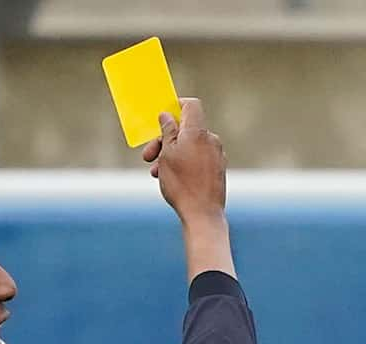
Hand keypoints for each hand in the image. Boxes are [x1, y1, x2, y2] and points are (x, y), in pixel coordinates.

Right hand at [141, 97, 226, 221]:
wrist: (202, 215)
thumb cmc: (182, 184)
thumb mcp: (167, 154)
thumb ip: (168, 131)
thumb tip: (168, 115)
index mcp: (198, 132)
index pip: (191, 105)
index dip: (176, 106)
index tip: (163, 118)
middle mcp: (211, 140)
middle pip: (186, 130)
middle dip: (164, 139)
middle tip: (148, 154)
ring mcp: (217, 156)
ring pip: (189, 147)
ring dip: (170, 155)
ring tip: (156, 172)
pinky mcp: (217, 170)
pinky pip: (198, 160)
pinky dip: (184, 164)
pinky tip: (170, 178)